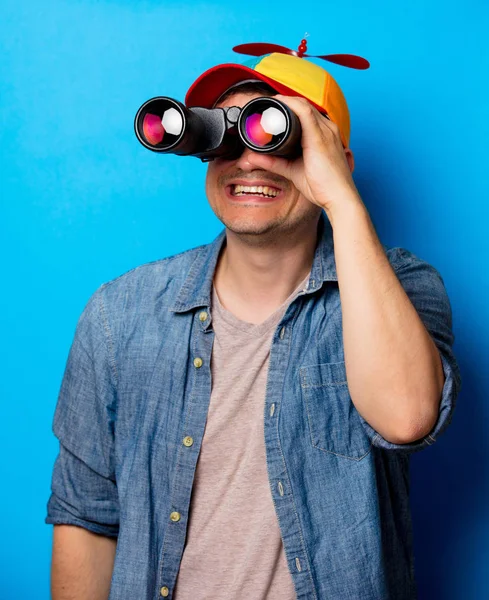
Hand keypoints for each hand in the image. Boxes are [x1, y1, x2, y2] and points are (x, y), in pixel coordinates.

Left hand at [247, 94, 361, 213]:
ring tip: (266, 105)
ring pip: (302, 105)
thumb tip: (252, 158)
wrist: (339, 198)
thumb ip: (273, 163)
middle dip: (282, 103)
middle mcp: (327, 128)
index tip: (269, 111)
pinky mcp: (320, 138)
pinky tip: (276, 104)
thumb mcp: (293, 170)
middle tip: (263, 108)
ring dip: (283, 102)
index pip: (305, 112)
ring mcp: (325, 131)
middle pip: (303, 106)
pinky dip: (289, 106)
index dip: (287, 108)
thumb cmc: (322, 186)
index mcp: (325, 134)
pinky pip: (304, 112)